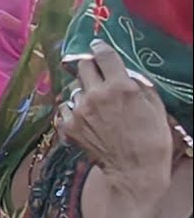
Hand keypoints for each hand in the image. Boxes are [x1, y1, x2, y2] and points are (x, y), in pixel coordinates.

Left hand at [57, 40, 171, 202]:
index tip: (97, 46)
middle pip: (83, 66)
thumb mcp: (154, 106)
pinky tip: (83, 115)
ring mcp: (79, 111)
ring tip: (94, 102)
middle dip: (90, 66)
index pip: (102, 54)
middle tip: (96, 73)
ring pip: (73, 87)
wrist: (135, 171)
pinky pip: (63, 107)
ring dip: (82, 90)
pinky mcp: (68, 126)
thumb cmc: (152, 139)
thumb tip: (125, 70)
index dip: (99, 48)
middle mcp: (95, 94)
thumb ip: (138, 84)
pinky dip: (71, 109)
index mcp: (120, 86)